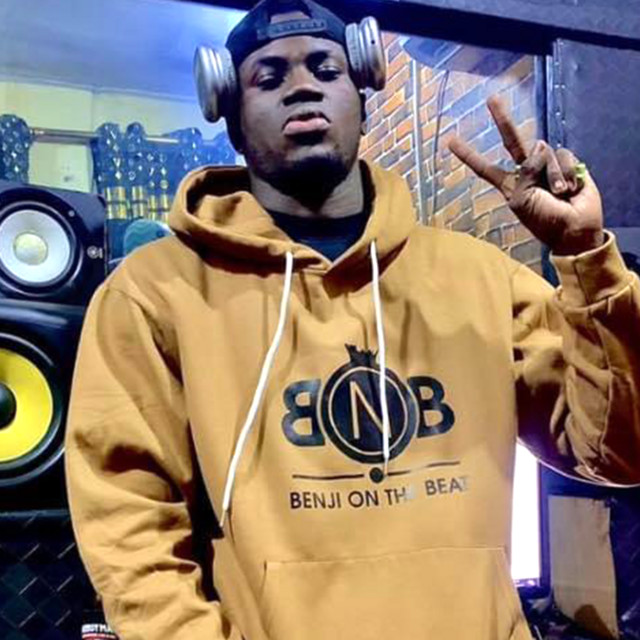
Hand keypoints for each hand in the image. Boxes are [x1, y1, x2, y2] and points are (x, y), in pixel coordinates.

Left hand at [448, 95, 603, 255]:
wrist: (574, 230)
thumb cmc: (545, 221)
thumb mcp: (522, 200)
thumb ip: (524, 172)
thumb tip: (538, 148)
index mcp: (509, 184)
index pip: (484, 168)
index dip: (468, 155)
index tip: (451, 140)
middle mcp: (526, 171)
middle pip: (511, 141)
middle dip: (501, 119)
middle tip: (491, 98)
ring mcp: (546, 166)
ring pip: (542, 152)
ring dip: (552, 174)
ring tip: (558, 194)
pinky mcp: (567, 163)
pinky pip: (563, 155)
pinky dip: (566, 171)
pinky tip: (570, 189)